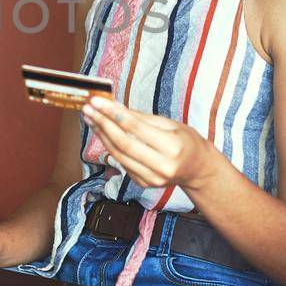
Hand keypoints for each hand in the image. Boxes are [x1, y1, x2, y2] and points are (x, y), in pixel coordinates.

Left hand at [80, 95, 220, 195]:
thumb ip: (141, 118)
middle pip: (123, 143)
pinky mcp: (143, 183)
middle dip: (102, 124)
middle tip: (87, 109)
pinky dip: (109, 146)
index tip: (97, 101)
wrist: (198, 170)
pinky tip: (101, 132)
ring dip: (101, 135)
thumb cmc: (186, 141)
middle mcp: (161, 166)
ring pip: (118, 154)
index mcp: (172, 147)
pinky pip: (121, 162)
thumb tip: (114, 107)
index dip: (113, 113)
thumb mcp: (170, 124)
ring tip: (90, 118)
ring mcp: (151, 178)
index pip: (135, 128)